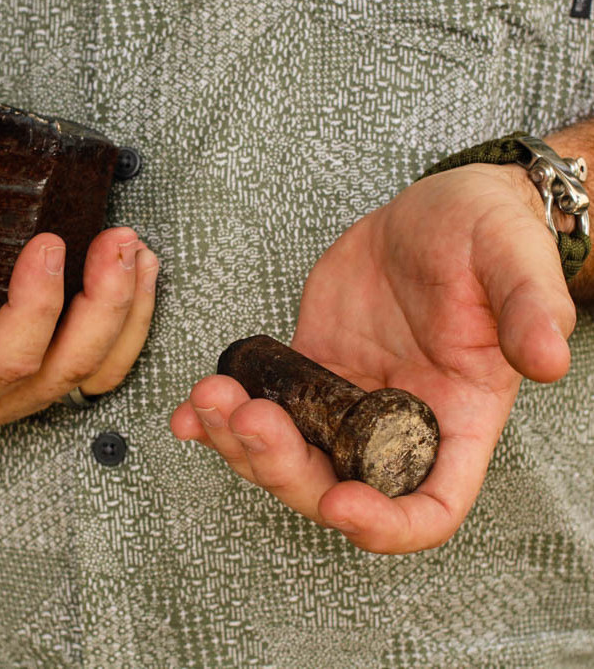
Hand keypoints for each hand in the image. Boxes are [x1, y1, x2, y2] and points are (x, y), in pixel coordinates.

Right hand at [0, 226, 157, 426]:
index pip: (8, 359)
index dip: (37, 306)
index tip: (46, 244)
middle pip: (72, 366)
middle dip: (107, 304)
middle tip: (118, 243)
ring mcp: (19, 381)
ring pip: (97, 366)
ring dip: (129, 311)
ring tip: (139, 252)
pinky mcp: (33, 360)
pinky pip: (95, 354)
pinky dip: (125, 316)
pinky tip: (134, 271)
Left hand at [171, 163, 575, 553]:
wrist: (435, 213)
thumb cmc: (486, 237)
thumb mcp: (514, 259)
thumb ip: (531, 308)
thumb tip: (548, 357)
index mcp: (456, 418)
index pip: (430, 505)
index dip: (386, 524)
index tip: (339, 502)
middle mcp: (396, 423)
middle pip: (334, 487)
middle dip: (283, 469)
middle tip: (248, 420)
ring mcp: (346, 401)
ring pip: (286, 456)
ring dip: (238, 444)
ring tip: (207, 399)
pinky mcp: (308, 370)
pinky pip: (261, 409)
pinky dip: (219, 420)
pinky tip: (189, 410)